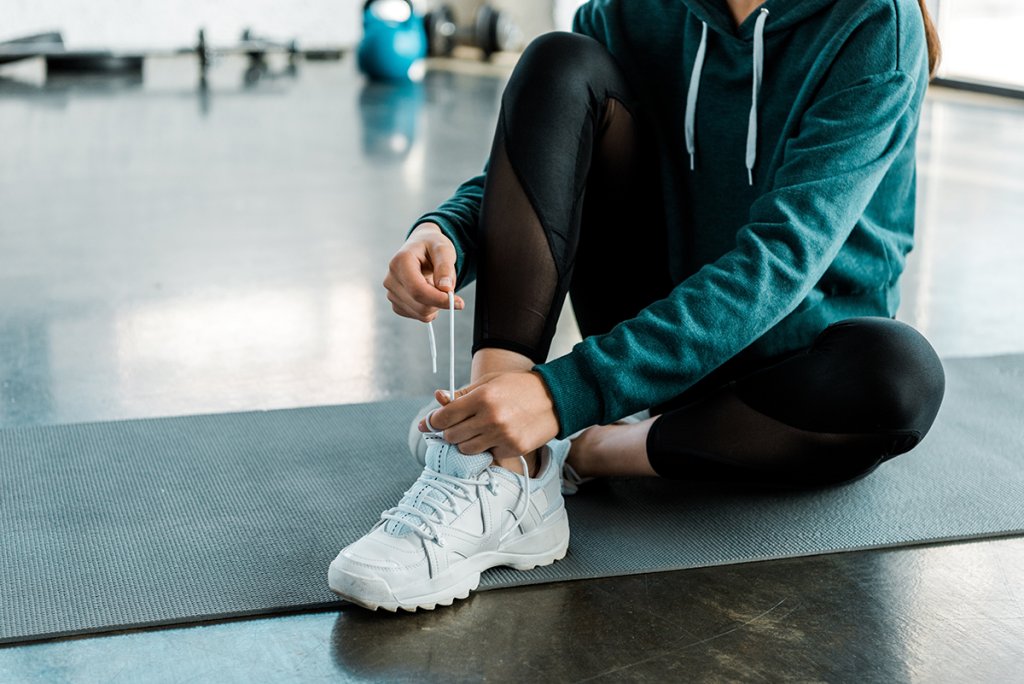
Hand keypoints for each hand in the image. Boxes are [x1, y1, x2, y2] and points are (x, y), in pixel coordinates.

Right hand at [383, 222, 464, 321]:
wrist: (420, 247)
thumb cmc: (431, 246)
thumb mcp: (443, 249)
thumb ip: (445, 267)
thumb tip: (446, 288)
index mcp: (400, 262)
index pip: (417, 289)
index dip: (439, 299)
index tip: (459, 302)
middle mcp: (391, 278)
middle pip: (419, 305)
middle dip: (440, 302)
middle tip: (450, 290)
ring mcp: (391, 292)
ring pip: (419, 313)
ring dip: (435, 305)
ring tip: (436, 287)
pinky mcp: (395, 303)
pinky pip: (417, 316)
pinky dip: (429, 310)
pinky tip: (430, 294)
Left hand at [421, 371, 559, 460]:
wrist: (556, 398)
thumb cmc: (520, 387)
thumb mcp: (489, 382)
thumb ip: (462, 394)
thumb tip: (438, 398)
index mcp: (482, 397)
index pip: (444, 417)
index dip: (432, 421)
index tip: (429, 424)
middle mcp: (490, 418)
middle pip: (451, 436)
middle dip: (450, 431)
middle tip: (459, 425)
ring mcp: (502, 436)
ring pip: (466, 449)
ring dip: (467, 442)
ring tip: (478, 430)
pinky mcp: (513, 449)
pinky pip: (488, 454)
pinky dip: (488, 448)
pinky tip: (498, 435)